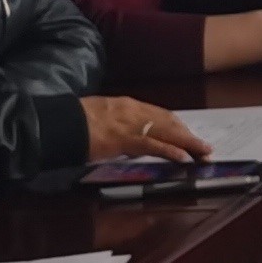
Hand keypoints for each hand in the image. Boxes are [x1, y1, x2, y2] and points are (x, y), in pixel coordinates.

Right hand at [81, 98, 213, 163]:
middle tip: (204, 148)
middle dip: (188, 135)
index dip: (178, 126)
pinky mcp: (123, 139)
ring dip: (188, 144)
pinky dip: (170, 151)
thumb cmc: (72, 121)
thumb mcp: (100, 115)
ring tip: (203, 154)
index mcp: (127, 105)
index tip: (190, 135)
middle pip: (169, 122)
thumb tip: (126, 135)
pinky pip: (152, 145)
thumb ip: (116, 123)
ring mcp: (129, 125)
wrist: (57, 123)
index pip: (160, 114)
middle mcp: (133, 111)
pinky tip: (183, 158)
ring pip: (167, 133)